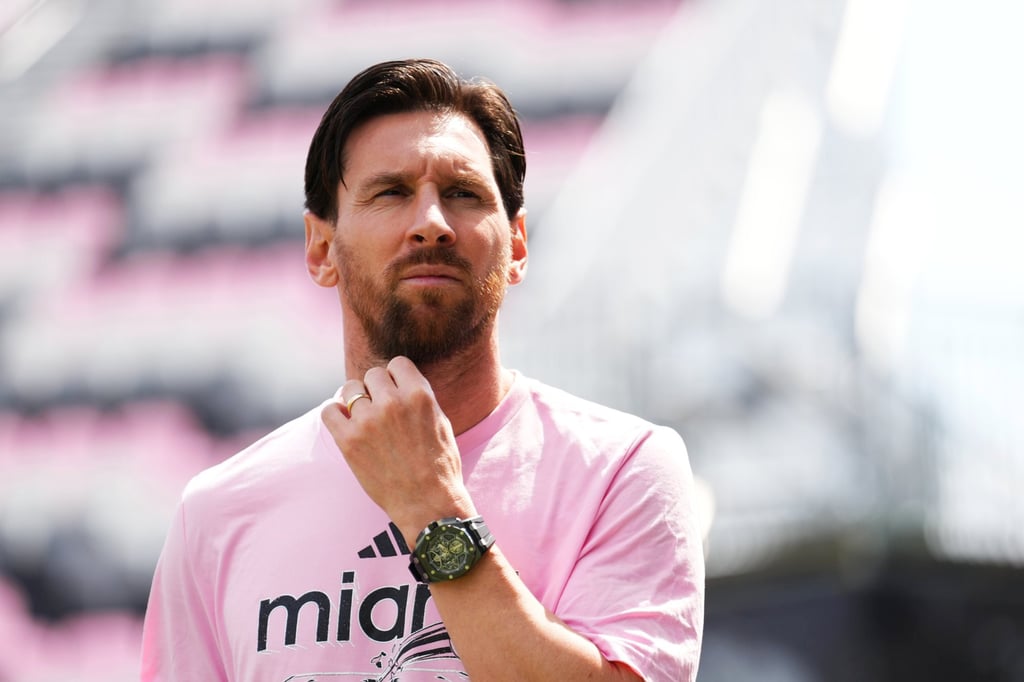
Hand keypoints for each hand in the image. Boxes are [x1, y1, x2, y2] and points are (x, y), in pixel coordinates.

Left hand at [321, 356, 475, 542]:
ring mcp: (368, 421)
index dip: (396, 377)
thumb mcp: (440, 422)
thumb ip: (419, 397)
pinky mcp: (349, 441)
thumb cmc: (439, 466)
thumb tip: (398, 381)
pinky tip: (345, 423)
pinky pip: (329, 411)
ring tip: (363, 417)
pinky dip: (335, 414)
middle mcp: (393, 403)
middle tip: (380, 408)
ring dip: (355, 399)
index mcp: (420, 395)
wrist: (428, 504)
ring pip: (350, 389)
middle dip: (376, 388)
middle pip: (373, 374)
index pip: (397, 364)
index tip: (395, 391)